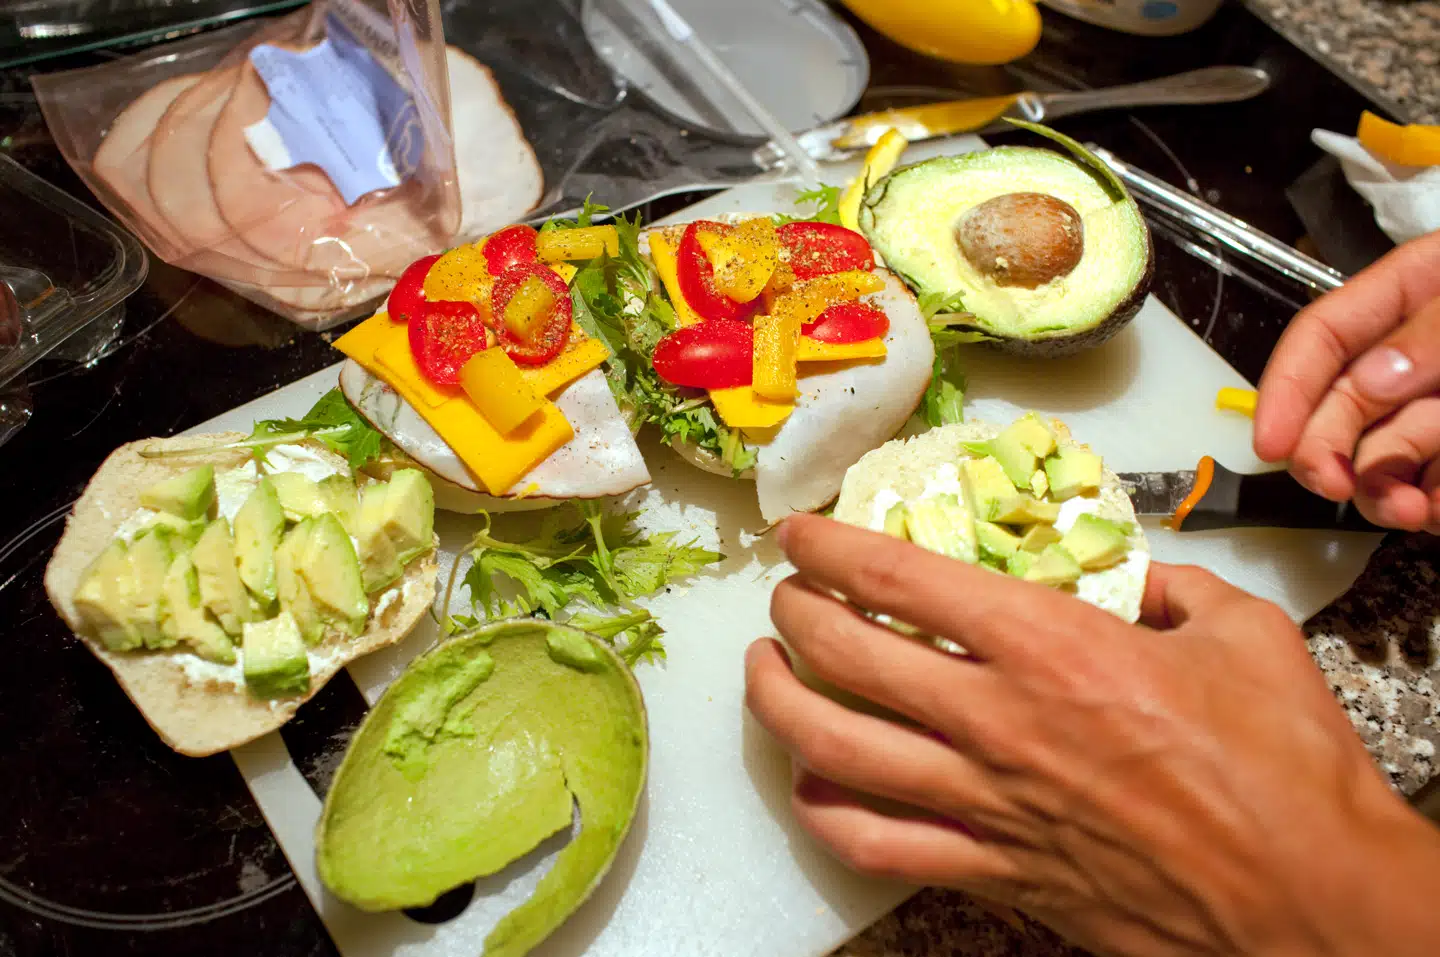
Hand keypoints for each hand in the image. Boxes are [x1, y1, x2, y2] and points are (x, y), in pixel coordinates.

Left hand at [746, 515, 1439, 956]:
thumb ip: (1171, 586)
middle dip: (793, 613)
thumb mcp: (1242, 630)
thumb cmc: (1286, 768)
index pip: (899, 579)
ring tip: (762, 672)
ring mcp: (986, 804)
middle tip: (783, 596)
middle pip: (845, 655)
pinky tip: (812, 783)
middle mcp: (998, 721)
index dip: (829, 548)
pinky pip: (878, 845)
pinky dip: (827, 811)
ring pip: (836, 749)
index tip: (798, 534)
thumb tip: (1133, 576)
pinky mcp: (994, 872)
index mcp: (1052, 646)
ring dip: (778, 702)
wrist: (1309, 902)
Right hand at [1254, 230, 1439, 532]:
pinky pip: (1434, 483)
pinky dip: (1432, 505)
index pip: (1322, 337)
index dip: (1287, 389)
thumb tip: (1372, 380)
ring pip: (1388, 453)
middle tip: (1330, 486)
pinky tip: (1435, 512)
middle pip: (1344, 405)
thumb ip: (1432, 335)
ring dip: (1384, 489)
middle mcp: (1416, 350)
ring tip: (1408, 512)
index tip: (1269, 445)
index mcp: (1412, 289)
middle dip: (1329, 450)